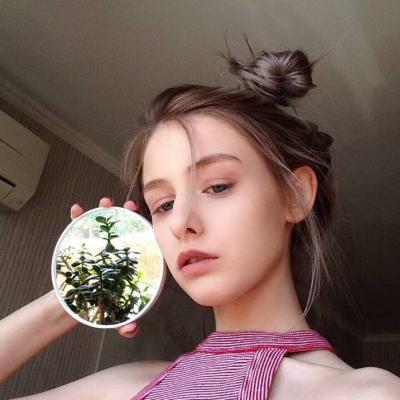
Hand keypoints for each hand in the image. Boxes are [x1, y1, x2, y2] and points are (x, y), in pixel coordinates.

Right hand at [70, 197, 139, 337]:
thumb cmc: (102, 306)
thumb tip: (131, 330)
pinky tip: (76, 209)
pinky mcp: (80, 247)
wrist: (77, 306)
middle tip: (129, 205)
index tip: (146, 217)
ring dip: (104, 210)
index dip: (145, 227)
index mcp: (129, 263)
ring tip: (105, 203)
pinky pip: (78, 229)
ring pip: (102, 224)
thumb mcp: (116, 315)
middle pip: (124, 228)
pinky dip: (77, 218)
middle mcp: (115, 251)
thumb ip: (125, 323)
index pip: (141, 241)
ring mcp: (98, 247)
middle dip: (127, 213)